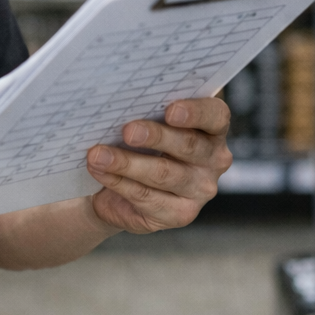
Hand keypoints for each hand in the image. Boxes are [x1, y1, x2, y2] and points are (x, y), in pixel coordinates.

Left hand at [85, 98, 232, 234]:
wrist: (121, 186)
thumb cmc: (140, 142)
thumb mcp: (147, 121)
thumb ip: (147, 110)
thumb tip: (122, 101)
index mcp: (213, 128)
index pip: (215, 115)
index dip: (195, 112)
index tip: (170, 110)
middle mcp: (214, 159)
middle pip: (188, 145)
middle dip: (155, 136)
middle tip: (128, 131)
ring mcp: (200, 190)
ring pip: (163, 173)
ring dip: (127, 162)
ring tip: (98, 155)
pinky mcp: (181, 214)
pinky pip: (146, 196)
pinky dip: (118, 182)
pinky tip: (99, 171)